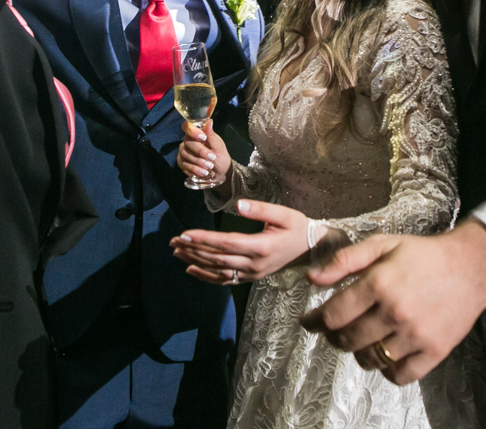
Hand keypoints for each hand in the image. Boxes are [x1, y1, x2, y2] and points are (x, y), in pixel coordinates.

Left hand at [170, 199, 323, 283]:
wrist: (311, 249)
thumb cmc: (298, 227)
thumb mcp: (284, 214)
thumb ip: (261, 209)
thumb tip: (239, 206)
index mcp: (262, 246)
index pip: (227, 243)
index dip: (204, 239)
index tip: (185, 233)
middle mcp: (255, 264)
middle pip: (218, 258)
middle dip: (193, 249)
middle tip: (173, 241)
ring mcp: (252, 273)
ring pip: (218, 270)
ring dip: (195, 262)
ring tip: (177, 252)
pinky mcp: (251, 277)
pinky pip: (225, 279)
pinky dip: (206, 276)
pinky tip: (190, 270)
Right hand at [177, 118, 230, 185]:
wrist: (220, 172)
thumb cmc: (220, 156)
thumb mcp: (219, 147)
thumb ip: (211, 135)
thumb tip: (209, 121)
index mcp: (198, 133)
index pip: (187, 126)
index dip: (192, 131)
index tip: (202, 138)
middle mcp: (188, 141)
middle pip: (188, 142)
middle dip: (200, 151)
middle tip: (212, 158)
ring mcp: (184, 152)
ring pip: (185, 154)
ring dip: (198, 162)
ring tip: (209, 167)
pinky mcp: (182, 162)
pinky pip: (184, 165)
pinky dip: (194, 169)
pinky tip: (203, 172)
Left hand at [300, 218, 485, 384]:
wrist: (471, 267)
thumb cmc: (423, 254)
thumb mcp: (382, 244)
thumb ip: (344, 260)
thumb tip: (312, 278)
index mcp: (379, 283)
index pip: (333, 315)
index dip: (315, 321)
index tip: (310, 321)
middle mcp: (395, 312)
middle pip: (348, 340)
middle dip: (334, 337)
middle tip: (335, 330)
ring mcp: (415, 335)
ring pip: (370, 359)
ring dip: (359, 352)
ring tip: (361, 339)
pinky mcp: (434, 351)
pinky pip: (399, 375)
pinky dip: (387, 370)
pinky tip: (386, 354)